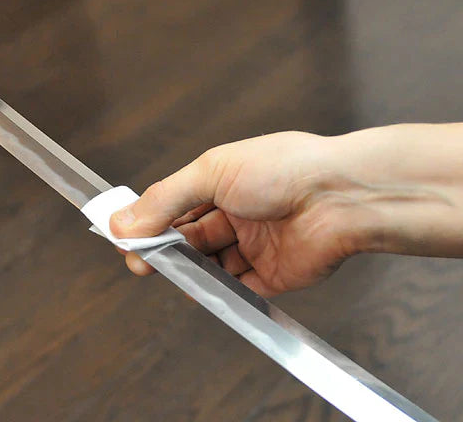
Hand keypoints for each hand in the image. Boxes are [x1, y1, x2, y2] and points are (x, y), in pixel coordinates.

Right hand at [110, 124, 462, 296]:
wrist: (340, 196)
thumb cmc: (284, 169)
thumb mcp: (211, 173)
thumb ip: (166, 199)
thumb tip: (122, 221)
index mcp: (224, 181)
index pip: (176, 205)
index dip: (150, 221)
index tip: (124, 237)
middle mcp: (239, 213)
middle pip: (190, 238)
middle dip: (164, 250)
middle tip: (140, 262)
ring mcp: (256, 245)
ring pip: (210, 266)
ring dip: (188, 272)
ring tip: (172, 272)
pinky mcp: (274, 275)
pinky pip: (239, 290)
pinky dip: (218, 294)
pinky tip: (199, 292)